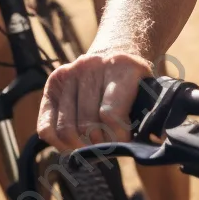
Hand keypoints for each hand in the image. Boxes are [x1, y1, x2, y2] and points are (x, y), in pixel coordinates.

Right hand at [38, 49, 152, 150]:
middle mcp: (92, 65)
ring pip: (67, 128)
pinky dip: (58, 143)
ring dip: (80, 147)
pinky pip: (46, 126)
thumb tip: (152, 145)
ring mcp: (70, 72)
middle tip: (107, 149)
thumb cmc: (134, 81)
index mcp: (122, 67)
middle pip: (87, 125)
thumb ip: (149, 116)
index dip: (117, 138)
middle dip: (99, 145)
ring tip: (91, 148)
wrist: (116, 51)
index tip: (124, 144)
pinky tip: (72, 144)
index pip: (110, 115)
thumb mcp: (148, 89)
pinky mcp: (54, 82)